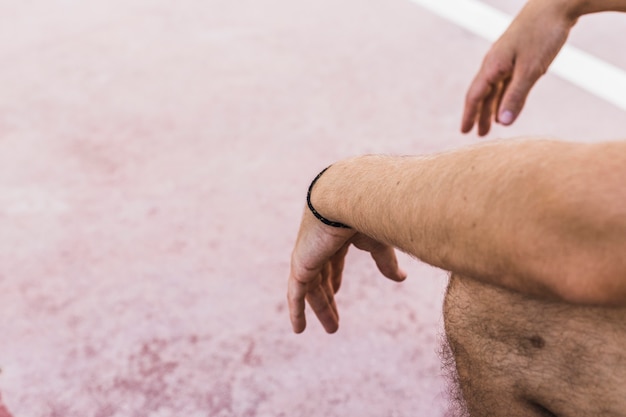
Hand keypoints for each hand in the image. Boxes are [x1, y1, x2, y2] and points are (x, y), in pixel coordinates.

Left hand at [287, 208, 406, 333]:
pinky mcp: (301, 264)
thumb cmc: (367, 212)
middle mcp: (319, 244)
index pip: (333, 261)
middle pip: (322, 277)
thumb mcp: (379, 241)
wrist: (347, 196)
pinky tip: (298, 329)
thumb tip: (401, 279)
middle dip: (328, 299)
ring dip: (321, 310)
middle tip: (335, 319)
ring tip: (333, 330)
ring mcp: (308, 254)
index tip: (338, 292)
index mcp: (336, 234)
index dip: (336, 277)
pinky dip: (296, 311)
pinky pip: (296, 293)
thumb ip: (386, 261)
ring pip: (311, 288)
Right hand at [461, 0, 576, 135]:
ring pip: (496, 88)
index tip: (465, 132)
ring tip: (494, 125)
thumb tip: (504, 123)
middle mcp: (495, 62)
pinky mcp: (519, 55)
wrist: (557, 4)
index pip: (475, 96)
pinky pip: (507, 80)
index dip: (470, 115)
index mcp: (492, 65)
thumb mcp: (530, 70)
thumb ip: (516, 96)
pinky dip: (506, 95)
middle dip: (480, 114)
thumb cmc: (543, 34)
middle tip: (479, 134)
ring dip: (494, 106)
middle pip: (483, 94)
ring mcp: (506, 58)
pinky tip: (509, 103)